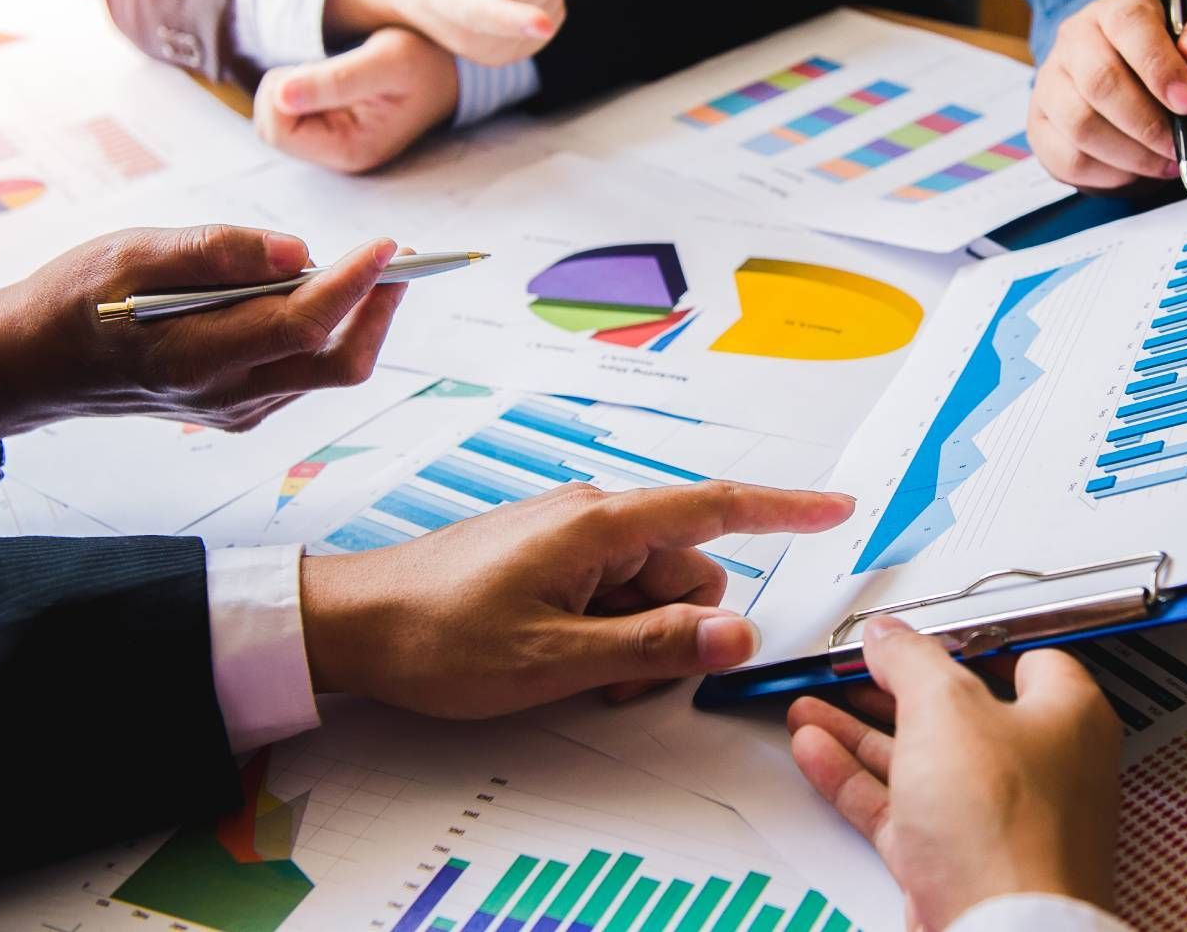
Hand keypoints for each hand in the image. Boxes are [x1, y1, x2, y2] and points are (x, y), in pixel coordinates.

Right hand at [0, 226, 407, 440]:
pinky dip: (323, 332)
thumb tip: (300, 251)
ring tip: (364, 264)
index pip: (303, 326)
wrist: (36, 363)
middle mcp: (227, 396)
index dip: (355, 285)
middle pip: (339, 363)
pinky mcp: (241, 409)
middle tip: (399, 256)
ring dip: (357, 318)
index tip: (388, 245)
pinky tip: (312, 292)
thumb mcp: (135, 252)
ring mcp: (237, 410)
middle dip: (380, 308)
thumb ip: (219, 252)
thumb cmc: (78, 297)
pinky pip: (303, 373)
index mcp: (196, 357)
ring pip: (326, 370)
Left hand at [254, 27, 457, 172]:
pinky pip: (288, 114)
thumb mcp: (386, 61)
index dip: (281, 92)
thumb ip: (335, 80)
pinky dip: (298, 90)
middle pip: (269, 128)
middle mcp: (340, 156)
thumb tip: (280, 96)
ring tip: (334, 74)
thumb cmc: (424, 62)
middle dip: (282, 90)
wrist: (448, 69)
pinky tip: (332, 83)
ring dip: (290, 88)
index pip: (276, 131)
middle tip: (324, 69)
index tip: (317, 69)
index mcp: (351, 149)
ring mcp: (335, 146)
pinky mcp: (333, 132)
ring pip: (275, 120)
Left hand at [299, 482, 855, 716]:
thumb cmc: (436, 636)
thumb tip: (735, 635)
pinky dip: (606, 628)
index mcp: (599, 524)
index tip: (837, 507)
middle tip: (621, 680)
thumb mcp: (554, 660)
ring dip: (637, 636)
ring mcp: (567, 535)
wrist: (349, 624)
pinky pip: (609, 589)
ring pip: (648, 586)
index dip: (785, 508)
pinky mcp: (548, 555)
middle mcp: (591, 516)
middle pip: (685, 566)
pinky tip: (561, 659)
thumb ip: (653, 646)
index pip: (716, 507)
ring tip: (577, 675)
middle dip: (678, 626)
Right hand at [788, 620, 1120, 930]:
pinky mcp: (959, 860)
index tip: (913, 632)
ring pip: (922, 759)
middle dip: (896, 688)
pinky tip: (819, 753)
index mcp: (1067, 716)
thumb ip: (912, 661)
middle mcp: (1041, 767)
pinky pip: (901, 806)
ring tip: (815, 706)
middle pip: (959, 710)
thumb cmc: (1010, 834)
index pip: (1019, 655)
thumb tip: (892, 637)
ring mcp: (999, 819)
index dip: (961, 639)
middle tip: (855, 670)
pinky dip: (857, 778)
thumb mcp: (947, 709)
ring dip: (862, 730)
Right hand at [1030, 0, 1186, 191]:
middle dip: (1147, 124)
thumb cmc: (1184, 83)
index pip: (1129, 25)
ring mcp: (1051, 83)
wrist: (1156, 113)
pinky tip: (1135, 171)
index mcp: (1118, 10)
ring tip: (1167, 163)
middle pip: (1099, 81)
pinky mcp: (1041, 127)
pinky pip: (1067, 159)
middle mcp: (1075, 39)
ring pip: (1080, 125)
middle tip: (1183, 148)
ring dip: (1132, 155)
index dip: (1159, 66)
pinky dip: (1109, 174)